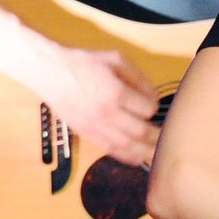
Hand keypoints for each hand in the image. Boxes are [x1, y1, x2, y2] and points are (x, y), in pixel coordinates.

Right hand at [39, 48, 161, 166]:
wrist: (51, 72)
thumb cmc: (84, 63)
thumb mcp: (115, 60)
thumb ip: (138, 78)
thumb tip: (154, 96)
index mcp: (115, 93)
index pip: (147, 109)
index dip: (154, 108)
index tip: (154, 106)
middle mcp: (106, 113)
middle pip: (140, 132)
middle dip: (156, 136)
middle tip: (168, 137)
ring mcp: (95, 126)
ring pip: (126, 145)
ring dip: (145, 151)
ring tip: (159, 154)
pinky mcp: (86, 133)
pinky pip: (110, 149)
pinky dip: (126, 156)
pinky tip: (137, 158)